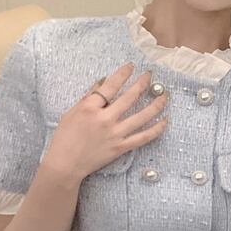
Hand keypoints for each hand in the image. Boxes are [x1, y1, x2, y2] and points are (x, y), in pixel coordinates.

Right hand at [42, 63, 167, 181]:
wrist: (65, 164)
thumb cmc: (64, 137)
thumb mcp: (72, 112)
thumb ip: (89, 96)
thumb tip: (104, 81)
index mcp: (90, 108)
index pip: (110, 86)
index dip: (122, 74)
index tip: (131, 66)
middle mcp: (105, 119)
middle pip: (129, 98)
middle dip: (142, 84)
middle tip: (149, 75)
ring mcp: (115, 134)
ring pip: (141, 117)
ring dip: (155, 105)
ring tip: (164, 96)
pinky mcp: (121, 148)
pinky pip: (143, 137)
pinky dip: (156, 129)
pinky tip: (165, 121)